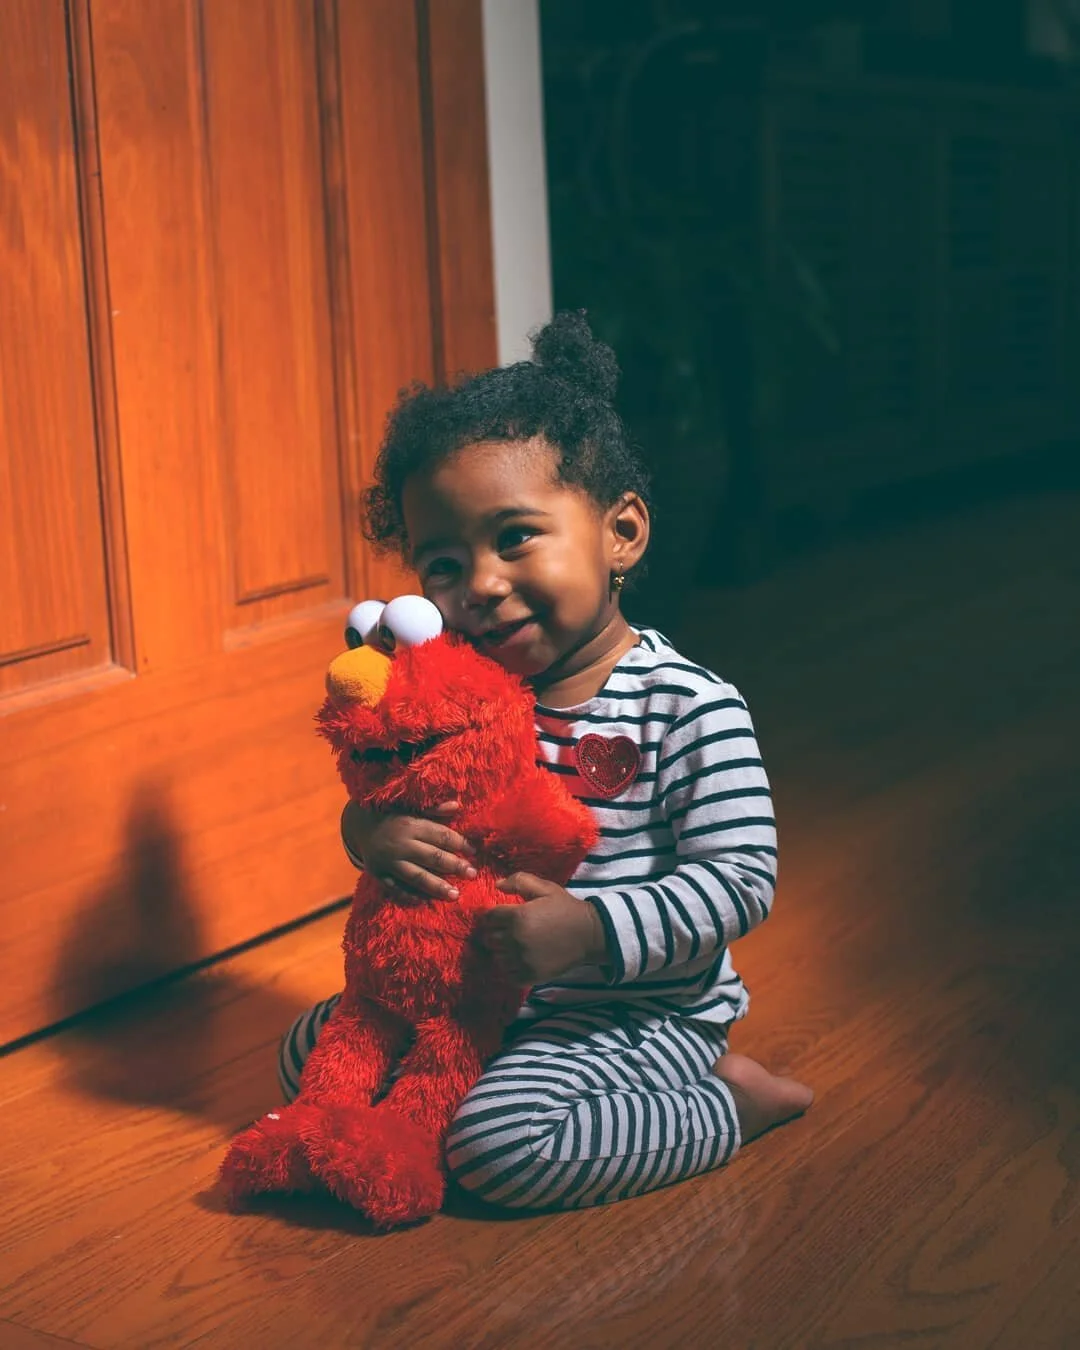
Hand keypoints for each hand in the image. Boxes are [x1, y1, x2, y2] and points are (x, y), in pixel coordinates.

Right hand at [341, 799, 476, 899]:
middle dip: (455, 866)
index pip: (441, 836)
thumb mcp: (410, 806)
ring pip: (416, 877)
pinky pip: (396, 888)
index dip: (460, 843)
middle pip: (432, 857)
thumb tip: (457, 806)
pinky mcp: (378, 874)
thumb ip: (433, 809)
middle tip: (472, 874)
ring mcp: (388, 862)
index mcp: (410, 825)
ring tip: (455, 895)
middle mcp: (400, 844)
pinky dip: (409, 896)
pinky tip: (424, 901)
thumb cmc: (391, 814)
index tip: (474, 851)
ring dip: (437, 887)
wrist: (358, 823)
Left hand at [479, 872, 608, 983]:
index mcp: (518, 916)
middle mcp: (516, 939)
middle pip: (489, 937)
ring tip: (515, 945)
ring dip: (502, 950)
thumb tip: (497, 885)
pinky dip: (510, 968)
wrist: (589, 934)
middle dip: (495, 932)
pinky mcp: (530, 975)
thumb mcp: (545, 888)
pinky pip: (508, 974)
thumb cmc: (566, 908)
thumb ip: (519, 881)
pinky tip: (520, 960)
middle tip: (508, 930)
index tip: (502, 916)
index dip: (494, 915)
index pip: (489, 917)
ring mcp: (522, 960)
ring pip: (497, 956)